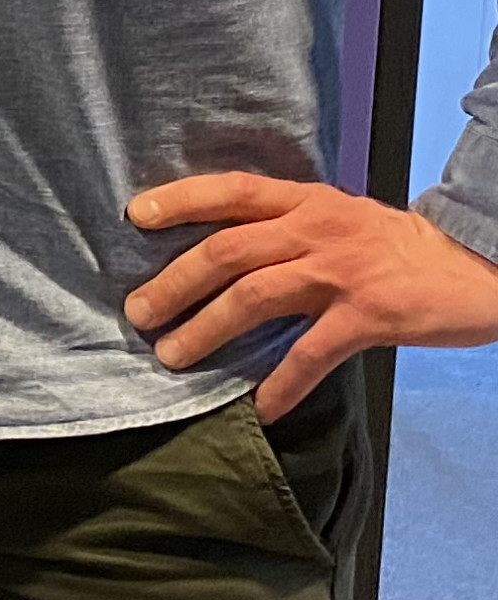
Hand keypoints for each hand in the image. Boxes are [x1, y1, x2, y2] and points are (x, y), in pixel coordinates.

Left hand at [126, 173, 497, 419]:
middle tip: (138, 312)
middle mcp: (317, 229)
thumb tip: (214, 252)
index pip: (232, 190)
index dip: (181, 199)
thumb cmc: (392, 247)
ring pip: (256, 297)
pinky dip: (281, 383)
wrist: (473, 266)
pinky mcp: (370, 316)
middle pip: (228, 250)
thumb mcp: (336, 218)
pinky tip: (260, 408)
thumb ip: (283, 227)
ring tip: (172, 356)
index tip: (134, 215)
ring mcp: (342, 272)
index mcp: (306, 201)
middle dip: (176, 282)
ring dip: (207, 329)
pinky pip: (312, 353)